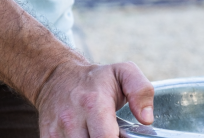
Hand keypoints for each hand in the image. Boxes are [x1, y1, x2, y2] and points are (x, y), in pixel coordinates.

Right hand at [36, 61, 154, 137]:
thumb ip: (141, 91)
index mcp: (94, 103)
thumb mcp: (124, 72)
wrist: (57, 77)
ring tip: (99, 132)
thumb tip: (146, 118)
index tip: (122, 135)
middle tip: (112, 132)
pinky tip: (87, 135)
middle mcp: (72, 119)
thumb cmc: (96, 79)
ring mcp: (57, 131)